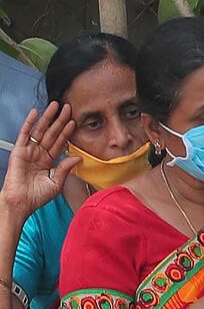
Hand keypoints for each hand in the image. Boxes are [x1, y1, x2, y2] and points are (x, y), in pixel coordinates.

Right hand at [0, 103, 78, 217]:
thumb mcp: (57, 182)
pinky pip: (25, 134)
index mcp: (49, 161)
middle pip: (52, 133)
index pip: (60, 143)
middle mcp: (39, 154)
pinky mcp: (19, 150)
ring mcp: (29, 151)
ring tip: (55, 106)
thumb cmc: (37, 196)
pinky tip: (36, 112)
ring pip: (40, 130)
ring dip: (47, 117)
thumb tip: (78, 157)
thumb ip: (65, 168)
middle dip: (60, 120)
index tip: (74, 121)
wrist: (21, 202)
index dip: (67, 132)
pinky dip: (30, 123)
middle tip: (68, 108)